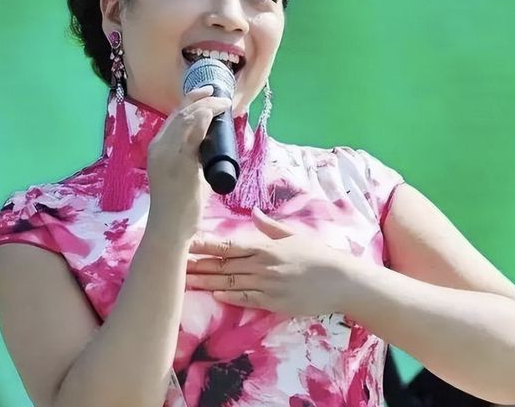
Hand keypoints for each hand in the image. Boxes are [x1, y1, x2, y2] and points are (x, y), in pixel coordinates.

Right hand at [147, 85, 231, 232]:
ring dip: (206, 106)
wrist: (169, 228)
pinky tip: (213, 111)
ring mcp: (168, 154)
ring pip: (186, 118)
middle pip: (180, 113)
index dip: (191, 102)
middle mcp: (159, 147)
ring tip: (222, 102)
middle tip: (218, 95)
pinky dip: (204, 118)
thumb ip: (195, 160)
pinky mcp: (180, 163)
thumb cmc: (179, 206)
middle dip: (200, 98)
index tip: (207, 94)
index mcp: (157, 148)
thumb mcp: (184, 175)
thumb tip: (214, 150)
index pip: (173, 117)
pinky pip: (192, 133)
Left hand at [186, 207, 353, 316]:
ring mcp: (267, 285)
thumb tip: (252, 211)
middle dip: (197, 264)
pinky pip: (246, 299)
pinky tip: (212, 295)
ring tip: (183, 281)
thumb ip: (270, 226)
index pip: (228, 245)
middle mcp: (262, 265)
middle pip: (223, 265)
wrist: (341, 281)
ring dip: (205, 282)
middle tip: (174, 263)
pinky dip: (228, 297)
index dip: (205, 245)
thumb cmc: (318, 255)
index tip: (186, 241)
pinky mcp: (273, 303)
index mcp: (265, 246)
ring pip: (229, 283)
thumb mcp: (294, 235)